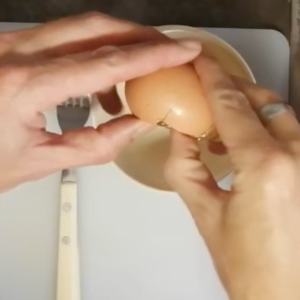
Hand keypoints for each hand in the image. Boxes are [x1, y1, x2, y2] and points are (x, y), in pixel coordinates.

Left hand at [0, 12, 200, 190]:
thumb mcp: (43, 162)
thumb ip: (98, 144)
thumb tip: (139, 124)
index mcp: (23, 87)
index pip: (105, 63)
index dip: (151, 56)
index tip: (183, 50)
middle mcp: (16, 54)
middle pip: (96, 27)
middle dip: (141, 37)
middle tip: (170, 50)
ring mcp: (12, 44)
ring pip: (82, 27)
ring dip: (121, 44)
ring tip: (142, 75)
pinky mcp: (14, 47)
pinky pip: (66, 40)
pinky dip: (96, 55)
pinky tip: (104, 85)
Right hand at [165, 57, 299, 299]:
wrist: (288, 297)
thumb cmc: (250, 269)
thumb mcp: (204, 213)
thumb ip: (185, 166)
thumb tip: (179, 134)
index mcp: (266, 166)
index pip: (232, 105)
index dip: (212, 78)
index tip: (201, 63)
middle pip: (262, 100)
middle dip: (232, 88)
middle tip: (207, 88)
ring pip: (280, 113)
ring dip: (248, 108)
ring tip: (219, 119)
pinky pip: (290, 133)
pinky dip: (265, 127)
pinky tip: (242, 141)